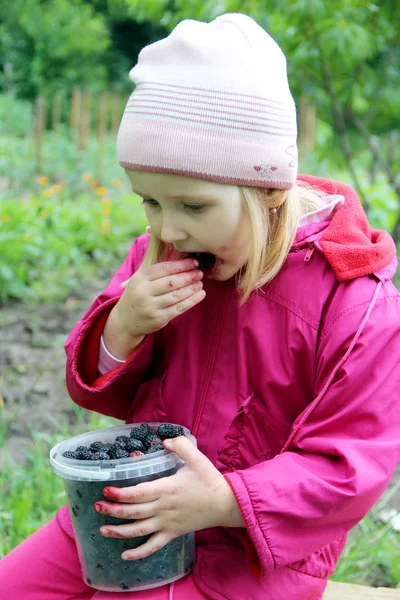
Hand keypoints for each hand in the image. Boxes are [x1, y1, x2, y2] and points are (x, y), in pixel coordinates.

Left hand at [93, 436, 244, 559]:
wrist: (225, 504)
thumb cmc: (210, 480)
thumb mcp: (197, 458)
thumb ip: (181, 446)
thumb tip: (165, 439)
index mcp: (167, 488)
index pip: (139, 492)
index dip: (121, 493)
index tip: (106, 489)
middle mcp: (164, 508)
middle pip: (134, 511)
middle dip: (113, 510)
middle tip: (97, 506)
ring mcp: (167, 522)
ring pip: (139, 530)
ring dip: (119, 531)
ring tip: (102, 529)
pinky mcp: (172, 533)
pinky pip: (153, 546)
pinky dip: (138, 552)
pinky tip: (124, 554)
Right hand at [103, 258, 204, 357]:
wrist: (125, 320)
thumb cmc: (138, 295)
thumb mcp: (141, 280)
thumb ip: (158, 273)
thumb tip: (185, 263)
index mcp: (139, 278)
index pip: (164, 268)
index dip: (181, 265)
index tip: (195, 262)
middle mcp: (144, 292)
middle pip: (171, 282)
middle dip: (189, 276)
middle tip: (200, 273)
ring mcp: (151, 307)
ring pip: (177, 295)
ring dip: (192, 288)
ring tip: (200, 283)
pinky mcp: (158, 319)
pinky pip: (179, 308)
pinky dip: (192, 301)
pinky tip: (200, 294)